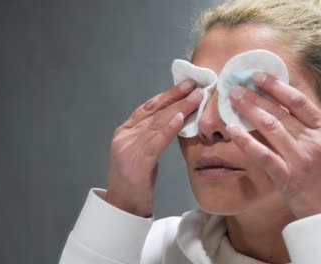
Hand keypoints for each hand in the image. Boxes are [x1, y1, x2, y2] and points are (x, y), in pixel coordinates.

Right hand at [105, 80, 201, 216]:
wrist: (123, 207)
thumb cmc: (136, 181)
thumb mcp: (143, 152)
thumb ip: (153, 135)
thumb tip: (176, 118)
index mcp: (124, 131)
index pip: (149, 107)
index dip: (168, 95)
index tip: (185, 85)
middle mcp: (124, 136)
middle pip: (154, 112)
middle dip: (177, 97)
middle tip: (196, 86)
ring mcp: (127, 149)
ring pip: (157, 123)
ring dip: (179, 108)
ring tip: (196, 98)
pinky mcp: (135, 163)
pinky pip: (155, 142)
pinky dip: (169, 129)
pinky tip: (181, 118)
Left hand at [226, 73, 320, 218]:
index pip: (299, 101)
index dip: (277, 86)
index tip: (259, 76)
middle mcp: (313, 142)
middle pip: (280, 111)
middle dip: (256, 95)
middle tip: (237, 85)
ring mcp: (299, 159)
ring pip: (270, 127)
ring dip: (249, 110)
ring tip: (232, 99)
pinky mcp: (286, 178)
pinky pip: (262, 155)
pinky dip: (245, 140)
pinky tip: (232, 129)